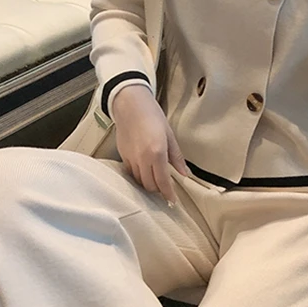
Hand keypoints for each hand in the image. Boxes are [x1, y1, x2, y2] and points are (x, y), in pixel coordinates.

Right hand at [111, 85, 188, 205]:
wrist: (130, 105)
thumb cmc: (153, 116)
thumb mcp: (170, 136)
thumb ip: (176, 157)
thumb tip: (184, 173)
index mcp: (157, 153)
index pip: (162, 181)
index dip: (168, 194)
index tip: (172, 201)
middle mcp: (142, 158)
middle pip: (149, 185)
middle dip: (158, 190)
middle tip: (166, 189)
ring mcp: (130, 158)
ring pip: (138, 181)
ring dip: (148, 184)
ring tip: (156, 181)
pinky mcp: (122, 155)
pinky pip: (130, 172)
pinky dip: (138, 176)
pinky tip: (145, 172)